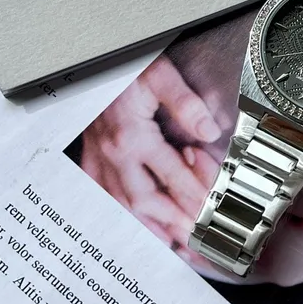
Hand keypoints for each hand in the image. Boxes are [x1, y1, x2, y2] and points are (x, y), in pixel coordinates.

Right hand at [80, 56, 221, 245]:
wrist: (88, 59)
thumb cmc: (125, 66)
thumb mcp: (160, 74)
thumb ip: (185, 102)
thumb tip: (209, 130)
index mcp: (133, 135)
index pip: (172, 175)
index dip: (196, 194)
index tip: (213, 210)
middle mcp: (114, 154)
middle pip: (146, 200)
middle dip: (173, 221)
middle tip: (196, 237)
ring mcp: (99, 158)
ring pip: (122, 205)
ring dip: (147, 226)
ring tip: (170, 244)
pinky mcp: (90, 157)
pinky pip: (100, 196)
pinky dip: (118, 215)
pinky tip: (131, 226)